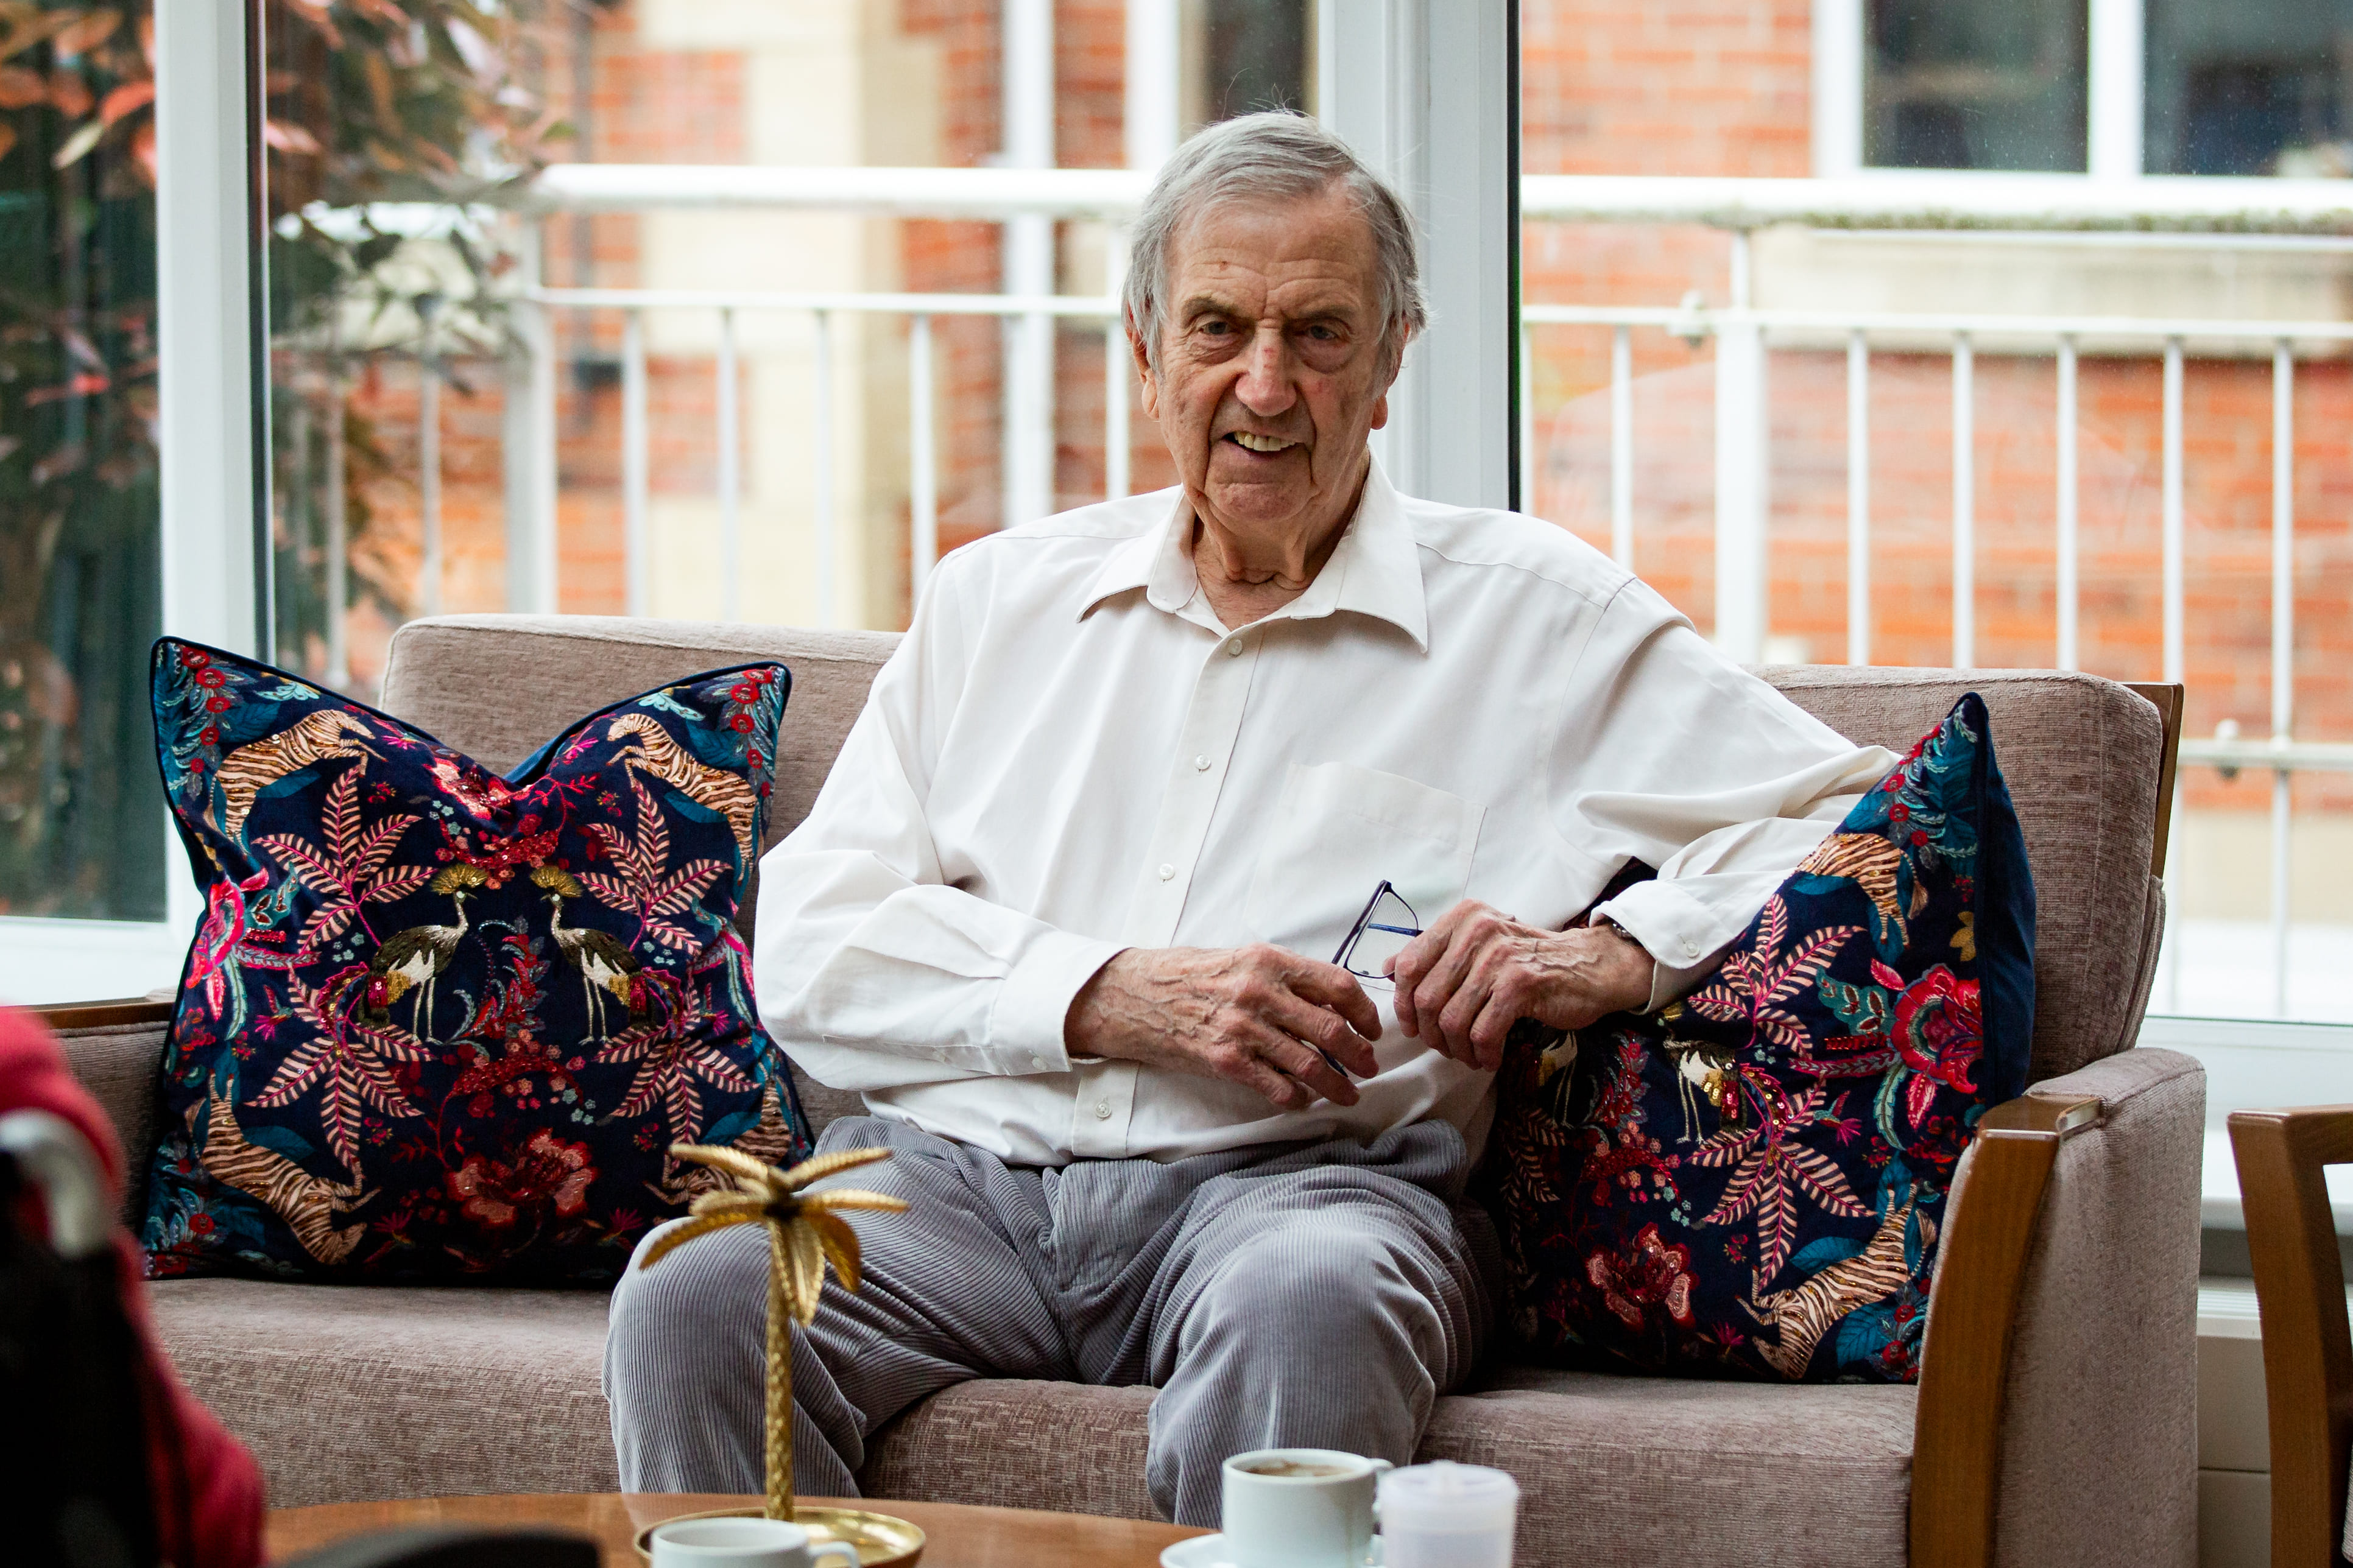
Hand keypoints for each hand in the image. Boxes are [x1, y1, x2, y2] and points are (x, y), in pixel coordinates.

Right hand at [1065, 944, 1382, 1110]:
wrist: (1134, 995)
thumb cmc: (1189, 976)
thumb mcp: (1240, 959)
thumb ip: (1284, 976)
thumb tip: (1332, 998)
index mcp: (1269, 961)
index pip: (1337, 985)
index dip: (1365, 1011)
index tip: (1372, 1028)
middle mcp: (1259, 992)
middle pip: (1332, 1028)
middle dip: (1360, 1053)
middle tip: (1370, 1066)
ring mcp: (1241, 1028)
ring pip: (1310, 1063)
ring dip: (1337, 1083)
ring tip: (1349, 1092)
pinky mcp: (1224, 1060)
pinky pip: (1276, 1086)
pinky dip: (1298, 1098)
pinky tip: (1305, 1100)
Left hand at [1388, 900, 1654, 1071]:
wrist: (1590, 966)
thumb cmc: (1530, 960)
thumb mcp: (1480, 944)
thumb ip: (1436, 954)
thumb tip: (1388, 968)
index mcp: (1462, 918)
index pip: (1409, 964)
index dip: (1404, 1003)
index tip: (1413, 1026)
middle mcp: (1477, 931)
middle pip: (1427, 998)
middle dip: (1430, 1034)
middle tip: (1445, 1048)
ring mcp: (1499, 957)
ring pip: (1452, 1019)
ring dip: (1456, 1048)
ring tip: (1468, 1055)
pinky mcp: (1520, 985)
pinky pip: (1483, 1033)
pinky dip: (1482, 1054)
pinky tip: (1489, 1058)